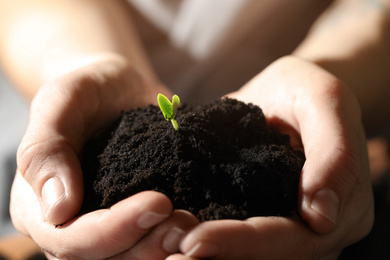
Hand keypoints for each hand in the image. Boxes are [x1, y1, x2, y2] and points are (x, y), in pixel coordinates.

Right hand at [10, 54, 198, 258]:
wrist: (119, 90)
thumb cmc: (88, 89)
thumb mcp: (62, 101)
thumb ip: (46, 148)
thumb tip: (57, 210)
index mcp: (37, 205)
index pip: (69, 238)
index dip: (112, 230)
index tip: (159, 201)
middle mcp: (68, 225)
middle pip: (101, 259)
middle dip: (145, 245)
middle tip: (186, 222)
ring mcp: (102, 225)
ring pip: (128, 258)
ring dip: (163, 248)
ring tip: (194, 225)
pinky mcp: (131, 219)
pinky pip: (148, 241)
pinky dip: (172, 240)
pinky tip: (197, 224)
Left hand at [167, 56, 373, 259]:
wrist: (290, 93)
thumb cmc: (307, 90)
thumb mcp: (326, 102)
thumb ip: (335, 154)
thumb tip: (321, 219)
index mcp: (345, 207)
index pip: (293, 237)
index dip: (244, 243)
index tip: (195, 240)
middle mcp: (319, 228)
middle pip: (270, 255)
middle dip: (221, 254)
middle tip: (171, 256)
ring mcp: (292, 225)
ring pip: (254, 254)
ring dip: (211, 256)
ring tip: (168, 252)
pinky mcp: (265, 213)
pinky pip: (240, 237)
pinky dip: (212, 242)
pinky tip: (177, 237)